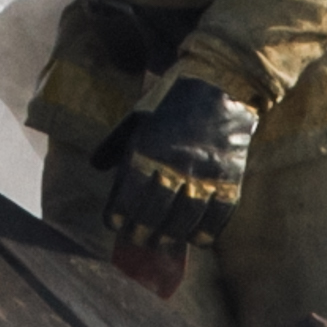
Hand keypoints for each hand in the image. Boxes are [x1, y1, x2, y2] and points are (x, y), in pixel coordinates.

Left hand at [95, 75, 255, 248]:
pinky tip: (197, 240)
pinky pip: (219, 212)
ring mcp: (205, 171)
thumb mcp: (138, 117)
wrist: (220, 82)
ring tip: (162, 243)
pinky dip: (207, 229)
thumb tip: (96, 166)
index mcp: (149, 147)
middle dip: (142, 230)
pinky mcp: (230, 175)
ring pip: (186, 216)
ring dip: (172, 235)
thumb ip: (117, 144)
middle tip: (138, 240)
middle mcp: (176, 163)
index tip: (114, 224)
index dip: (119, 213)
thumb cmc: (171, 100)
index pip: (130, 192)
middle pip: (156, 210)